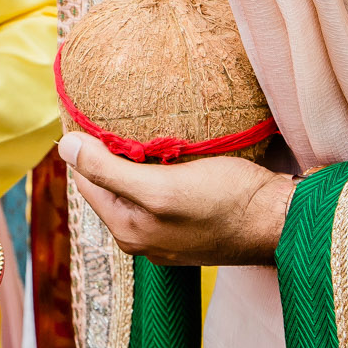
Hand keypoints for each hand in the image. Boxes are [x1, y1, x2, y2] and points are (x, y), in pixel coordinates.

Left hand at [59, 131, 294, 265]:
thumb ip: (109, 171)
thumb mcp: (160, 186)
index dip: (86, 145)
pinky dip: (161, 168)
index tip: (94, 111)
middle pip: (109, 182)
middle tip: (123, 113)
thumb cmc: (225, 202)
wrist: (282, 222)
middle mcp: (141, 236)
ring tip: (148, 127)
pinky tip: (174, 150)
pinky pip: (161, 190)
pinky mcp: (190, 223)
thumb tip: (64, 148)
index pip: (86, 178)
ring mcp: (166, 233)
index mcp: (126, 229)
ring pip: (135, 184)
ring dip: (138, 158)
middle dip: (112, 151)